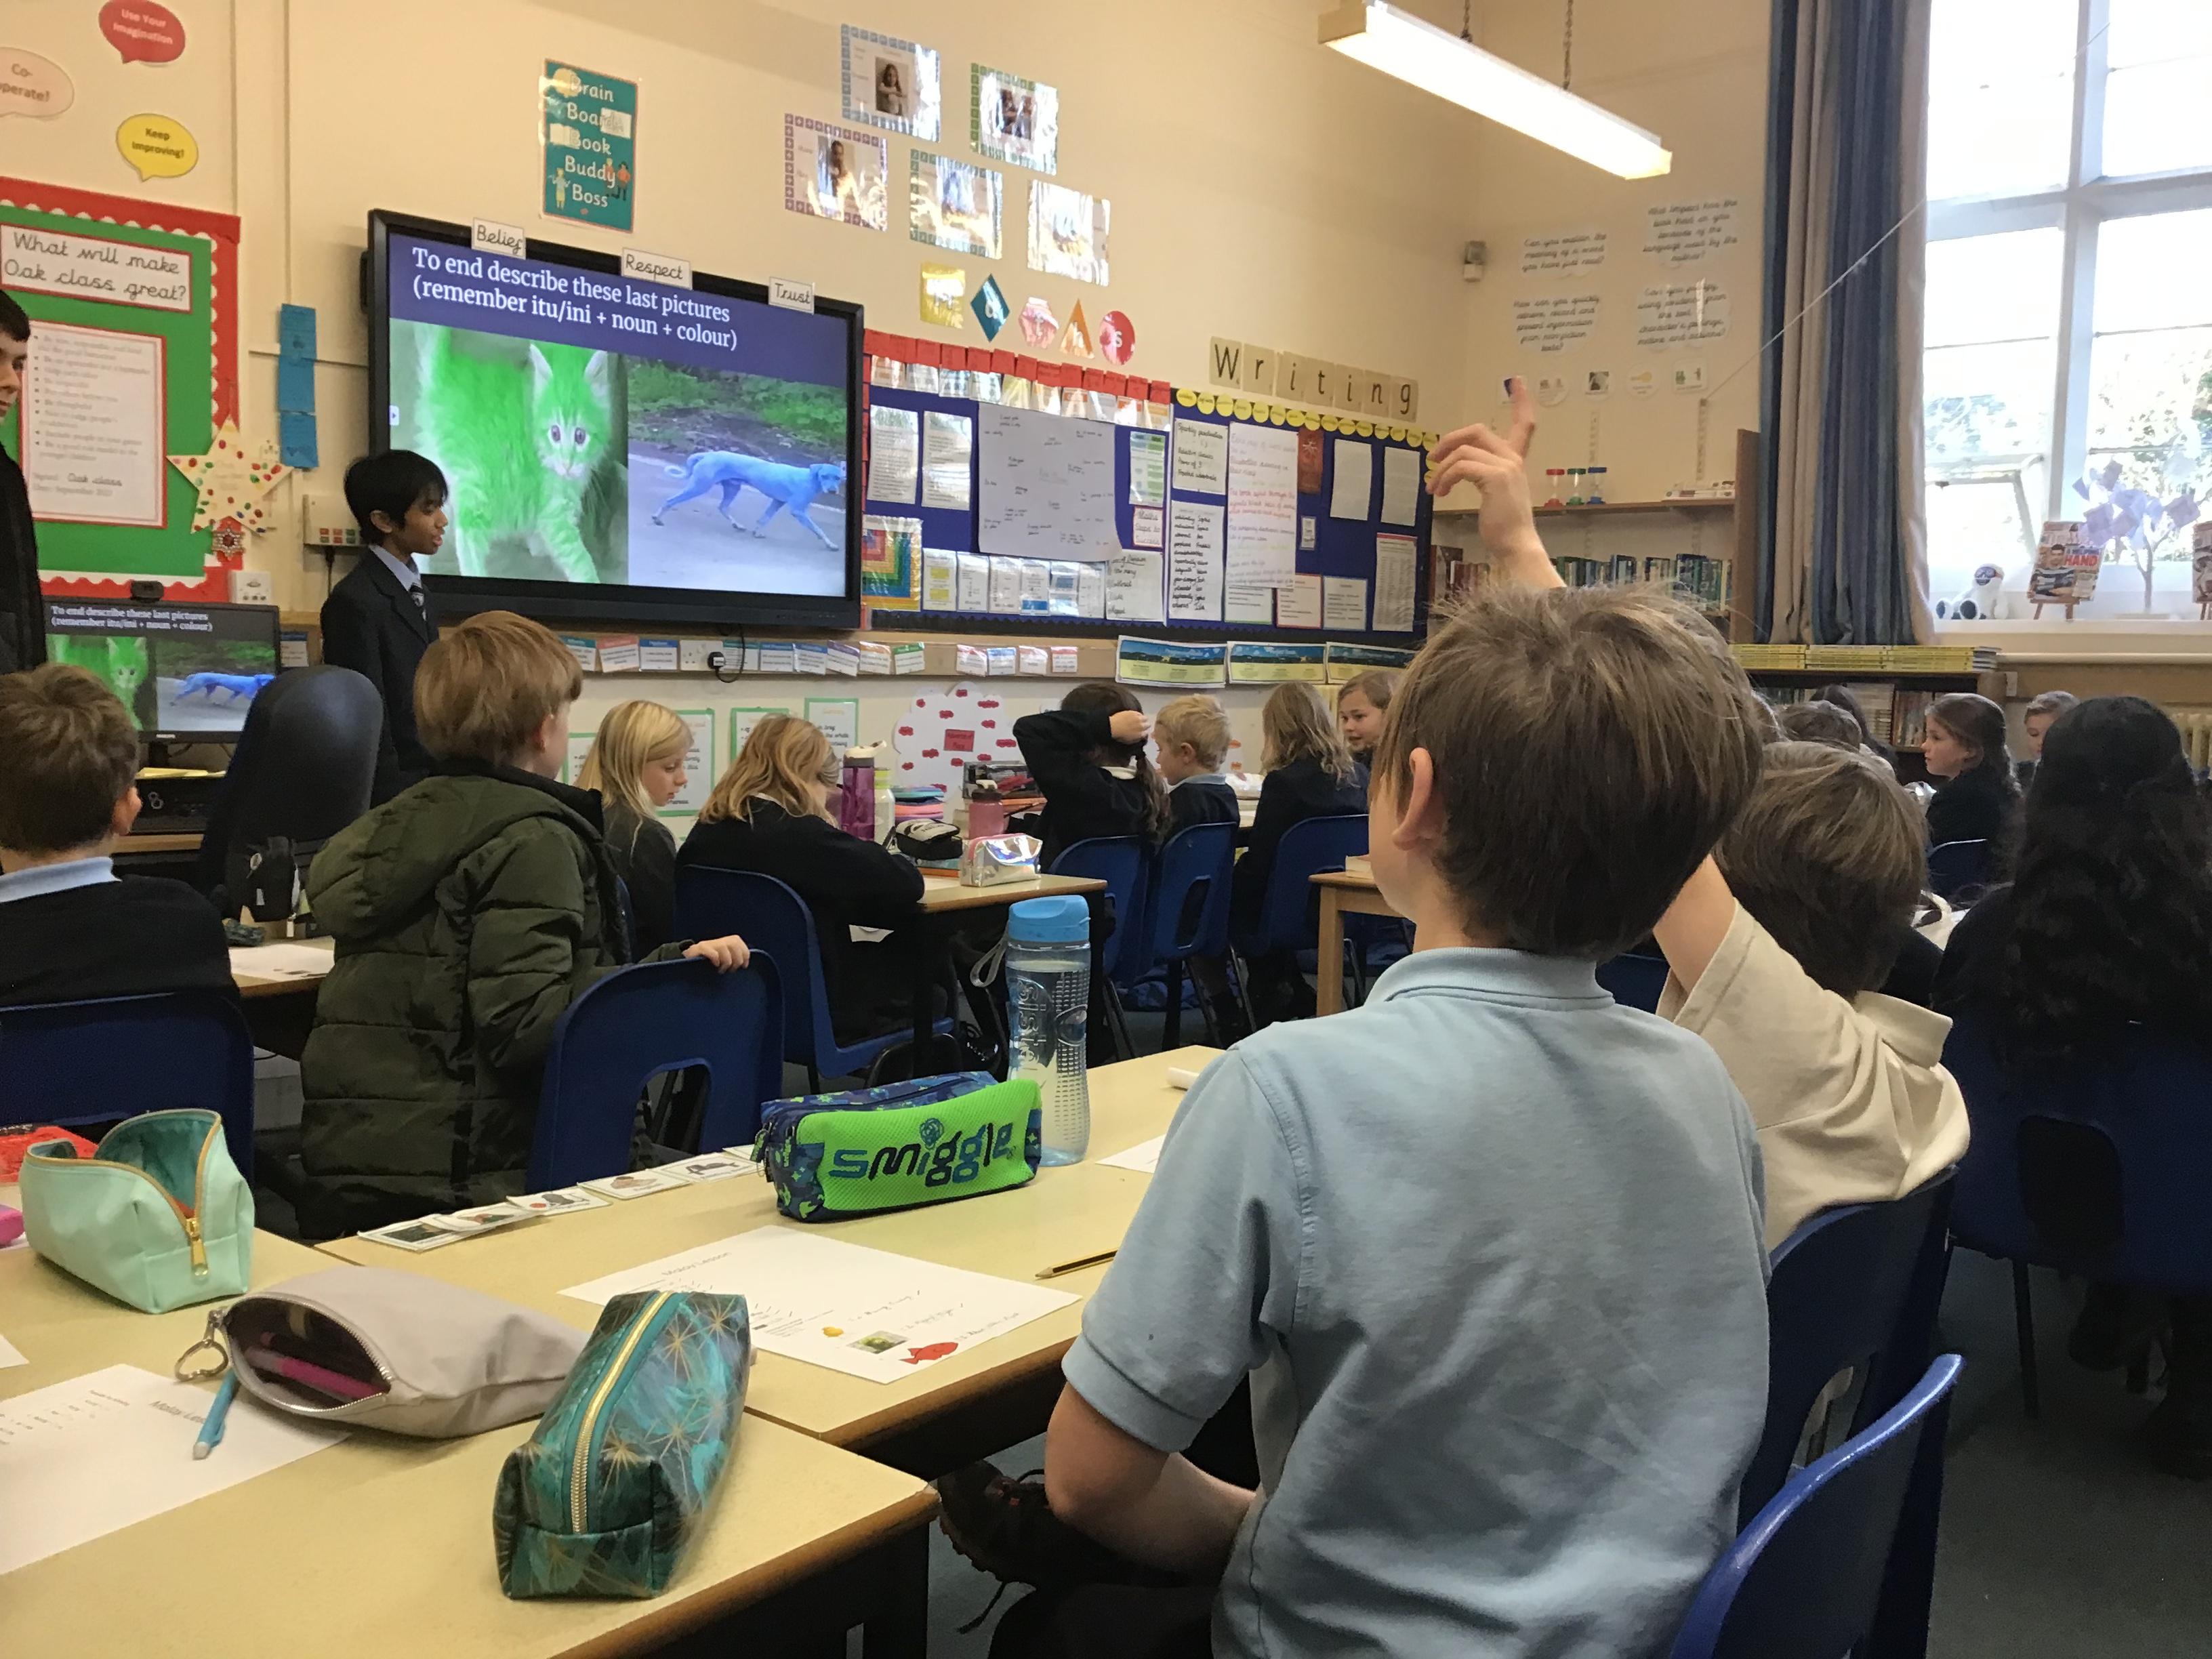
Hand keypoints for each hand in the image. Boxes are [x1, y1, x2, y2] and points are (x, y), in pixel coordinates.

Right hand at [684, 934, 750, 971]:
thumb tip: (745, 964)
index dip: (744, 954)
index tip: (744, 966)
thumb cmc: (710, 964)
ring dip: (726, 961)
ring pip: (723, 947)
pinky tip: (715, 965)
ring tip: (722, 970)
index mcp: (726, 941)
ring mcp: (707, 944)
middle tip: (732, 970)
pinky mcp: (697, 950)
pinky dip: (715, 959)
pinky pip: (710, 951)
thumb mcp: (724, 960)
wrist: (689, 962)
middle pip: (733, 943)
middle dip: (737, 959)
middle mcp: (718, 940)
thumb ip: (734, 959)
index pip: (738, 941)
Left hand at [1109, 710, 1151, 745]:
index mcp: (1141, 734)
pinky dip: (1138, 715)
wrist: (1113, 727)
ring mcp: (1138, 719)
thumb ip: (1137, 739)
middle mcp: (1142, 726)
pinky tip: (1134, 716)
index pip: (1146, 733)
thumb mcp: (1129, 741)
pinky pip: (1139, 713)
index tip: (1141, 732)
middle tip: (1140, 725)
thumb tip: (1141, 737)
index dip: (1144, 732)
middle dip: (1145, 725)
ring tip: (1139, 720)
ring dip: (1143, 719)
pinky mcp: (1134, 713)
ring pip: (1145, 718)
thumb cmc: (1120, 736)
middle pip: (1148, 725)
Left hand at [1428, 377, 1556, 586]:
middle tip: (1432, 458)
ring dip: (1441, 469)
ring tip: (1433, 488)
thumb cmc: (1504, 529)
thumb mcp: (1494, 497)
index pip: (1524, 425)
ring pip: (1464, 450)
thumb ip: (1482, 478)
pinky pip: (1461, 466)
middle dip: (1450, 440)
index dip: (1520, 401)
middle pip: (1478, 430)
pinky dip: (1445, 477)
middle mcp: (1513, 460)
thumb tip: (1452, 472)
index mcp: (1515, 462)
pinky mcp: (1495, 477)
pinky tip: (1439, 492)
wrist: (1517, 547)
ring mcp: (1506, 467)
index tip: (1516, 380)